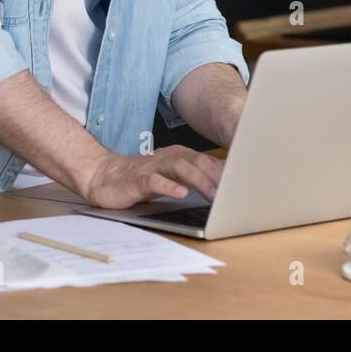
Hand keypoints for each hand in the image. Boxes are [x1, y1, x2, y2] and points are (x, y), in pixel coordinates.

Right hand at [79, 146, 224, 207]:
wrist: (105, 176)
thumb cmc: (142, 179)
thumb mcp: (172, 178)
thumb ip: (194, 178)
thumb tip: (223, 185)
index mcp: (179, 157)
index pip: (207, 161)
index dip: (226, 171)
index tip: (245, 182)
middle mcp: (168, 158)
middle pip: (198, 162)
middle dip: (217, 176)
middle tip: (234, 191)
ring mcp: (153, 167)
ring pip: (181, 168)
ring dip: (199, 181)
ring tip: (213, 194)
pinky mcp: (138, 179)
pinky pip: (155, 181)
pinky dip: (169, 187)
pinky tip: (181, 194)